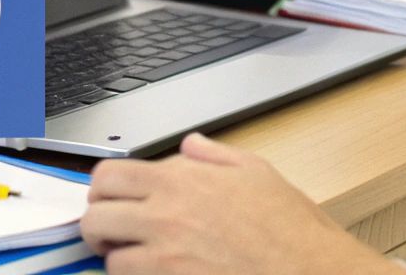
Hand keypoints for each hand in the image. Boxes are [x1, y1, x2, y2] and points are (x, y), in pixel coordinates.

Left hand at [81, 132, 403, 274]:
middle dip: (101, 224)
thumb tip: (189, 145)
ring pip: (107, 256)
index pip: (109, 175)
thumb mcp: (257, 172)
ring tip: (139, 257)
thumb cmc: (291, 230)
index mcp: (182, 179)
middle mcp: (165, 215)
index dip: (104, 189)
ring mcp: (164, 256)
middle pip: (95, 216)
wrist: (310, 272)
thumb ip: (214, 154)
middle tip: (116, 232)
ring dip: (118, 257)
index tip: (113, 199)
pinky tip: (158, 274)